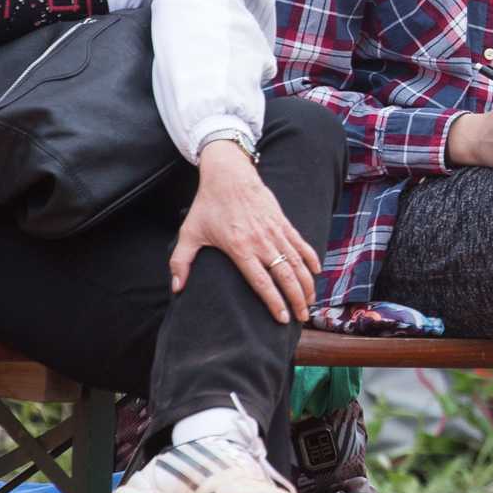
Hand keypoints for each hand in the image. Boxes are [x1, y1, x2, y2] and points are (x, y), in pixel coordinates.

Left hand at [171, 139, 321, 321]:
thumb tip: (176, 288)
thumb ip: (181, 262)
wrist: (228, 173)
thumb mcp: (189, 233)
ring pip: (297, 262)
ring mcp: (274, 231)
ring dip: (307, 283)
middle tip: (302, 317)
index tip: (282, 319)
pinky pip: (301, 244)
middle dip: (296, 299)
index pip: (261, 282)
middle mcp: (261, 242)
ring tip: (310, 301)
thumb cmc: (207, 205)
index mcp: (240, 248)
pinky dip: (311, 258)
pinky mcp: (283, 221)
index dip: (274, 302)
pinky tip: (316, 272)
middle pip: (286, 276)